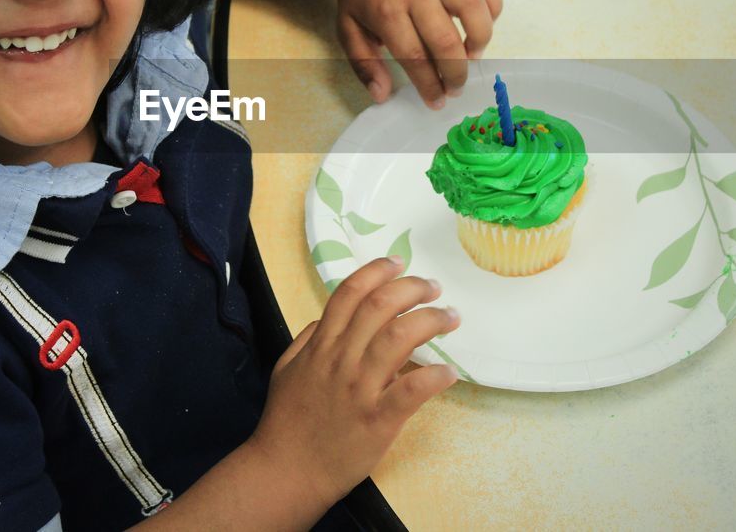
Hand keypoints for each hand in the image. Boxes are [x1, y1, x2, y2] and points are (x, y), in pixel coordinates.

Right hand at [246, 256, 460, 508]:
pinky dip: (434, 377)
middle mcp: (340, 360)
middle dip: (412, 288)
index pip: (350, 293)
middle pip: (379, 306)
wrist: (286, 471)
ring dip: (431, 321)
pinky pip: (411, 391)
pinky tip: (449, 372)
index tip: (399, 263)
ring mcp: (359, 389)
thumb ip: (307, 339)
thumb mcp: (286, 369)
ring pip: (398, 338)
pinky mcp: (377, 420)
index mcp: (320, 345)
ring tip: (450, 318)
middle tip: (433, 288)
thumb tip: (330, 317)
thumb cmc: (287, 422)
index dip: (377, 271)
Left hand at [332, 0, 502, 108]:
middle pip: (445, 38)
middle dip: (455, 72)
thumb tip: (382, 95)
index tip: (436, 101)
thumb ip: (364, 65)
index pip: (414, 56)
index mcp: (386, 10)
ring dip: (480, 38)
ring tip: (472, 55)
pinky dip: (492, 7)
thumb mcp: (348, 32)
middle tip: (455, 88)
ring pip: (473, 5)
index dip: (429, 84)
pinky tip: (480, 25)